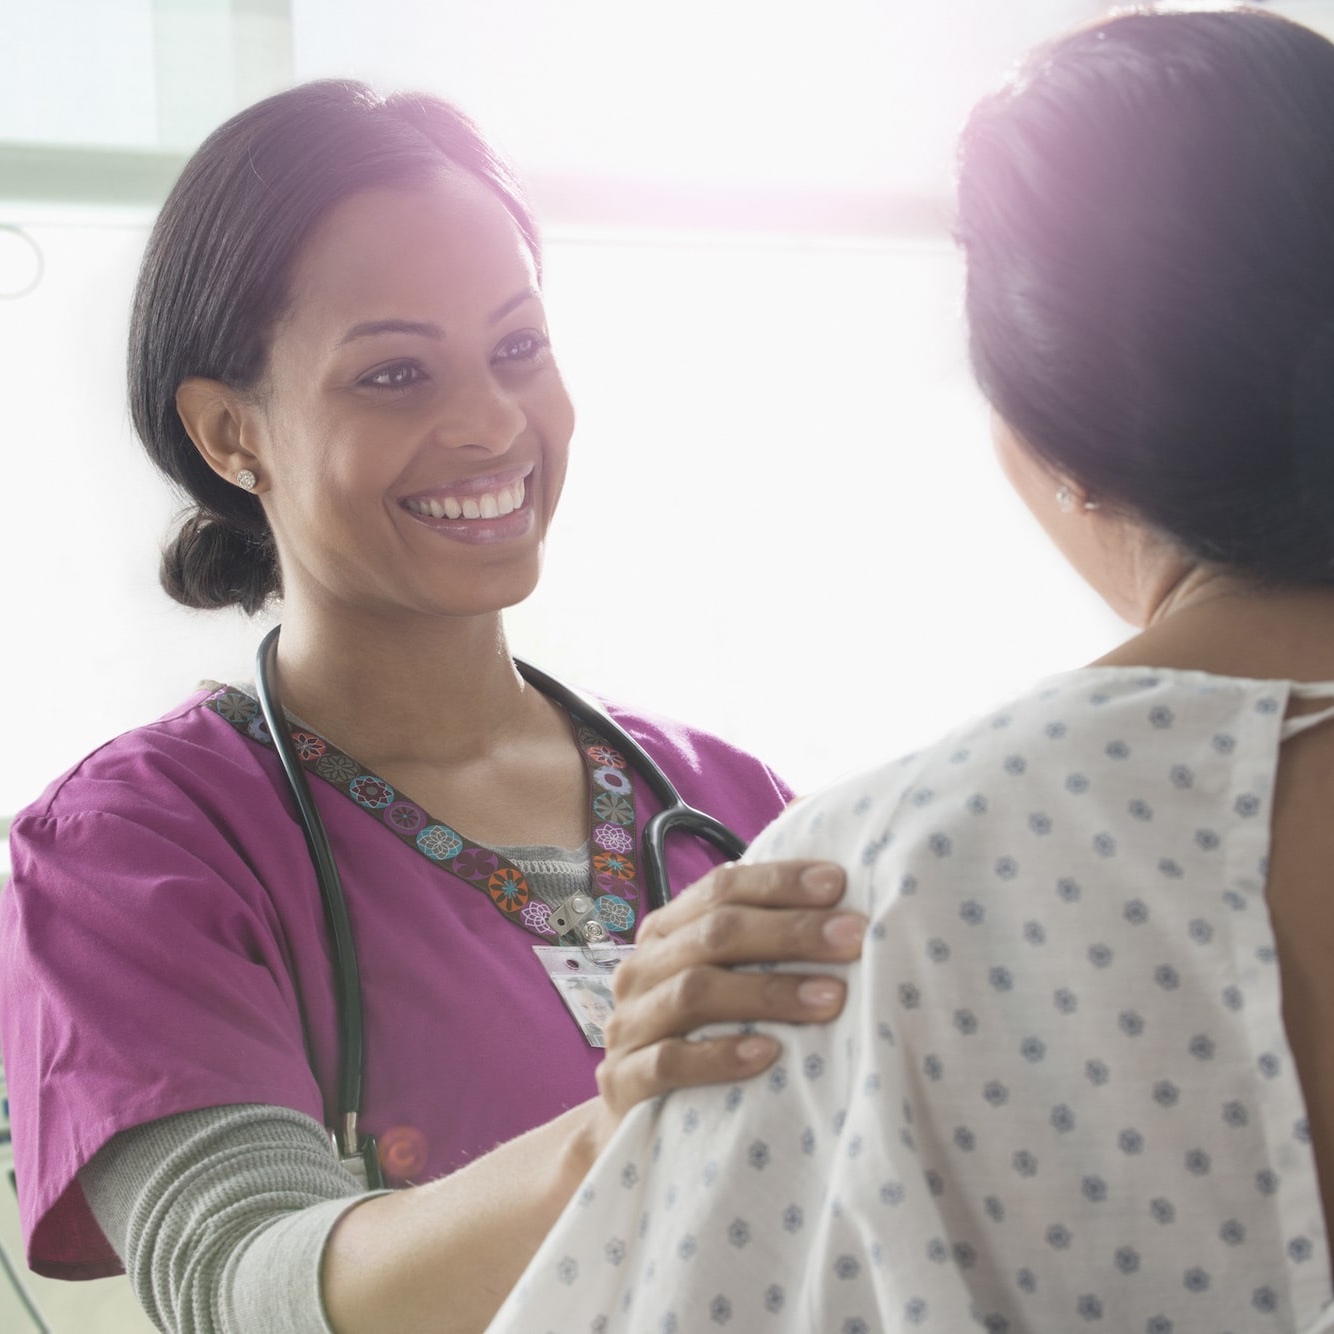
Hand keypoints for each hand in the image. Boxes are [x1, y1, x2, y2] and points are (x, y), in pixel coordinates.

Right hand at [593, 860, 862, 1119]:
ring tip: (832, 998)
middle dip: (791, 932)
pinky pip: (669, 1062)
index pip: (721, 888)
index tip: (838, 883)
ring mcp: (629, 1023)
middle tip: (853, 938)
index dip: (779, 882)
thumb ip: (758, 948)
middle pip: (715, 935)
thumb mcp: (719, 982)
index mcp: (666, 932)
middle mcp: (642, 968)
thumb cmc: (696, 1038)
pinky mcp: (623, 1080)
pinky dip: (720, 1055)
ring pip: (695, 992)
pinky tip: (768, 1054)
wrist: (625, 1120)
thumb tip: (843, 916)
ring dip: (769, 992)